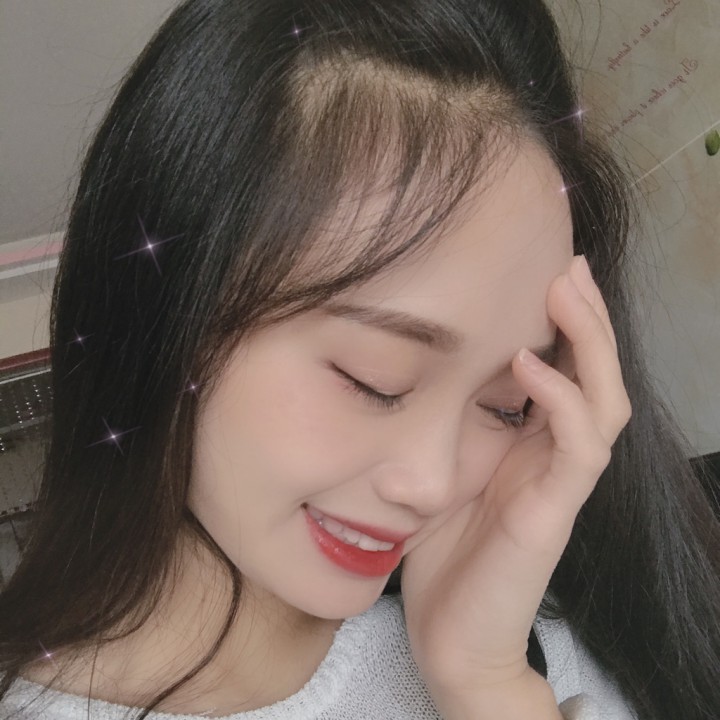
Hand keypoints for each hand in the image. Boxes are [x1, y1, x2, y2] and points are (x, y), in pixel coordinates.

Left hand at [400, 255, 631, 702]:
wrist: (450, 636)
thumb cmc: (440, 552)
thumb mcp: (437, 470)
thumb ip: (443, 424)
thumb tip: (413, 366)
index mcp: (528, 445)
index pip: (562, 370)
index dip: (562, 321)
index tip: (544, 267)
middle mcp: (551, 457)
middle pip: (592, 374)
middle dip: (585, 316)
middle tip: (569, 262)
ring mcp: (558, 485)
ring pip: (600, 402)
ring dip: (588, 343)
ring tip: (565, 288)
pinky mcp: (552, 514)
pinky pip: (576, 449)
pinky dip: (559, 401)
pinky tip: (530, 364)